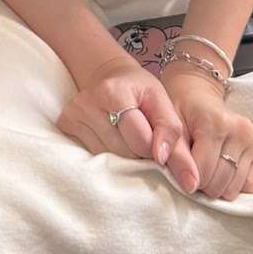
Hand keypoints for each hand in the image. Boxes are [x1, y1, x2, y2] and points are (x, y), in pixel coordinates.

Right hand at [56, 56, 200, 193]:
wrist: (107, 75)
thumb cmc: (138, 90)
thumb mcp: (162, 102)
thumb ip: (174, 135)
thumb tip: (187, 178)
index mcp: (113, 92)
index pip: (141, 141)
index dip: (154, 147)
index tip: (157, 140)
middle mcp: (87, 103)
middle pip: (124, 152)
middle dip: (139, 152)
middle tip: (143, 137)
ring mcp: (72, 115)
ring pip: (108, 158)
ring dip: (124, 155)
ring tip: (127, 137)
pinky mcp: (65, 125)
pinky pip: (93, 156)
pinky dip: (108, 154)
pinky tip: (112, 137)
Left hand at [161, 67, 252, 200]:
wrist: (198, 94)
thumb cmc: (180, 111)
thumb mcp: (171, 128)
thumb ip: (176, 156)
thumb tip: (189, 187)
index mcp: (214, 123)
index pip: (202, 171)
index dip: (188, 178)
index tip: (181, 169)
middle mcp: (238, 130)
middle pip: (219, 182)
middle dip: (202, 184)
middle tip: (193, 168)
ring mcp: (252, 138)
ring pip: (234, 188)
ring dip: (217, 187)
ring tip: (206, 169)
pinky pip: (249, 185)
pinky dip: (234, 185)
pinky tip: (222, 170)